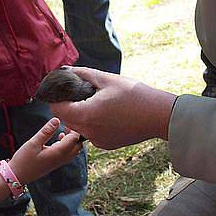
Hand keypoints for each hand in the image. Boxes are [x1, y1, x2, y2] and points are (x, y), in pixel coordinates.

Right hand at [10, 117, 81, 183]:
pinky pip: (67, 154)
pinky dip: (67, 146)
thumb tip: (57, 120)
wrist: (17, 175)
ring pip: (73, 151)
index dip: (73, 129)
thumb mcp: (33, 143)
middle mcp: (62, 159)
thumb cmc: (24, 159)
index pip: (74, 139)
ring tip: (62, 131)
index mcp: (58, 152)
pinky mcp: (55, 164)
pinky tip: (57, 140)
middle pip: (78, 146)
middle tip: (66, 126)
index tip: (66, 122)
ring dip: (71, 141)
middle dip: (75, 136)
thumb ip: (46, 131)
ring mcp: (59, 163)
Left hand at [49, 67, 176, 149]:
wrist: (159, 115)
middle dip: (67, 106)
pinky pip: (90, 133)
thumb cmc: (134, 94)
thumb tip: (65, 71)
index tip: (64, 89)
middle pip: (65, 119)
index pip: (57, 109)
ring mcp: (98, 141)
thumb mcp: (106, 79)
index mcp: (86, 115)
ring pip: (77, 127)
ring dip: (79, 115)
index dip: (56, 98)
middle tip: (79, 92)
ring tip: (93, 101)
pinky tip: (105, 113)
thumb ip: (82, 74)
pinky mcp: (107, 144)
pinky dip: (91, 123)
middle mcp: (89, 132)